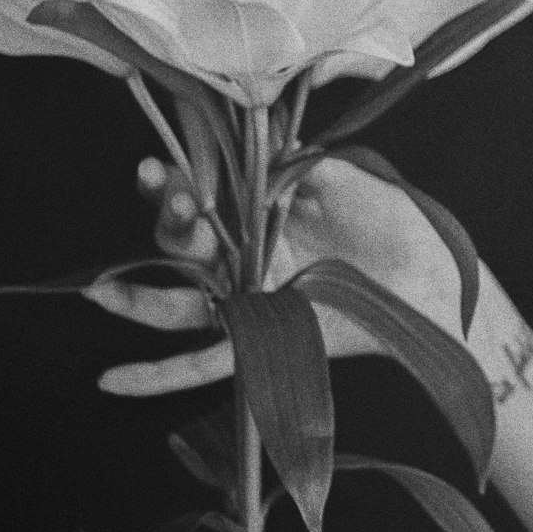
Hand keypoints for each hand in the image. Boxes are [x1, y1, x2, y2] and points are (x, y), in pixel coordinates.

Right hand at [84, 154, 464, 394]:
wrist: (433, 278)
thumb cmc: (392, 218)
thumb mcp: (344, 177)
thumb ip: (296, 164)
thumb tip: (252, 150)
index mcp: (257, 208)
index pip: (201, 193)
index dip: (176, 182)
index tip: (160, 169)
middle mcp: (245, 255)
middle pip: (184, 245)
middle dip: (170, 223)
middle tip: (175, 202)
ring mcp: (250, 301)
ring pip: (180, 305)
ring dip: (137, 300)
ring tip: (98, 294)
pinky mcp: (262, 344)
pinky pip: (202, 364)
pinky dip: (156, 376)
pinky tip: (111, 381)